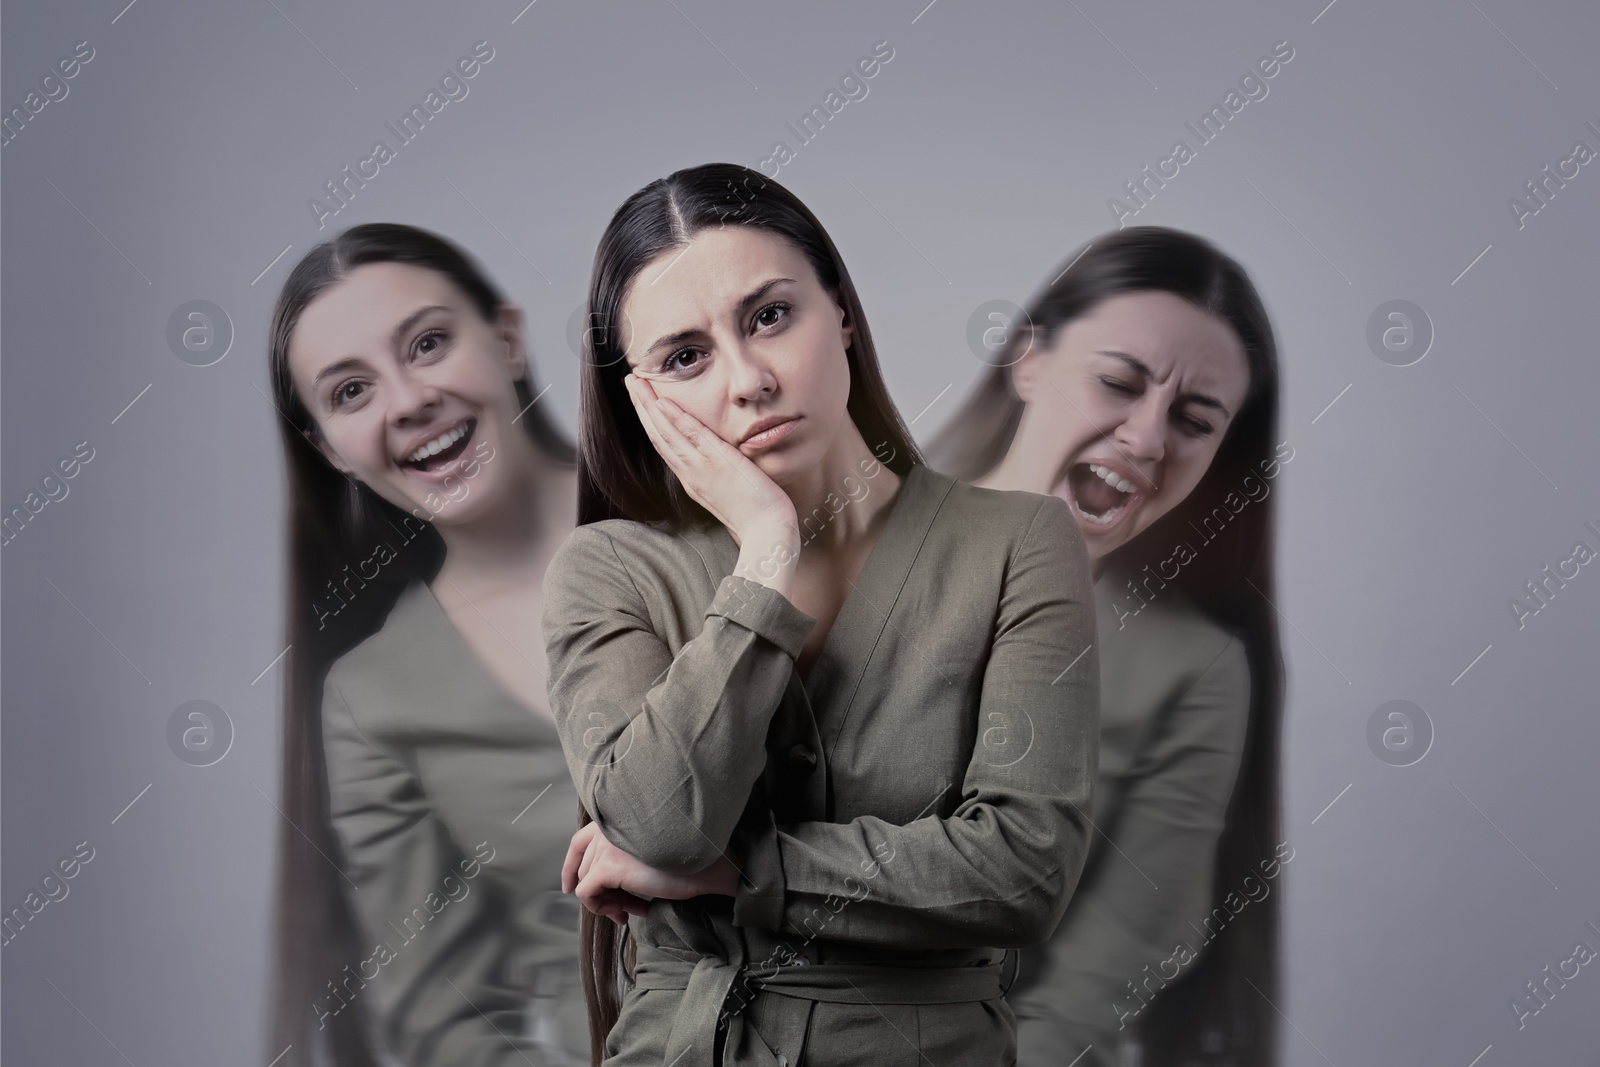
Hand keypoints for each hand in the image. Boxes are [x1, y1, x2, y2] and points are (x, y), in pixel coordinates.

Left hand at [561, 821, 740, 925]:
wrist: (706, 862)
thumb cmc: (687, 857)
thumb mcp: (648, 850)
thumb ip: (622, 855)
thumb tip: (602, 883)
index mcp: (616, 817)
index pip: (579, 841)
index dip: (571, 866)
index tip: (570, 886)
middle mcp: (607, 826)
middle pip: (583, 866)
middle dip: (601, 892)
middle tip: (622, 907)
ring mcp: (605, 846)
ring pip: (586, 883)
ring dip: (608, 901)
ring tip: (631, 910)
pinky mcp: (608, 867)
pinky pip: (587, 895)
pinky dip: (604, 908)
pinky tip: (629, 912)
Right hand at [624, 373, 796, 547]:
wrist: (768, 533)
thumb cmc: (757, 516)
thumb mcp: (730, 492)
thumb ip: (719, 474)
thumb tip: (720, 461)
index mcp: (692, 479)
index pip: (665, 445)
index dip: (650, 420)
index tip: (642, 400)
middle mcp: (691, 474)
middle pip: (658, 435)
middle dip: (641, 406)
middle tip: (630, 381)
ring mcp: (702, 469)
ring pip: (667, 433)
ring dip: (649, 405)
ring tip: (636, 381)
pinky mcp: (719, 464)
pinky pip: (692, 437)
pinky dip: (674, 419)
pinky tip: (662, 402)